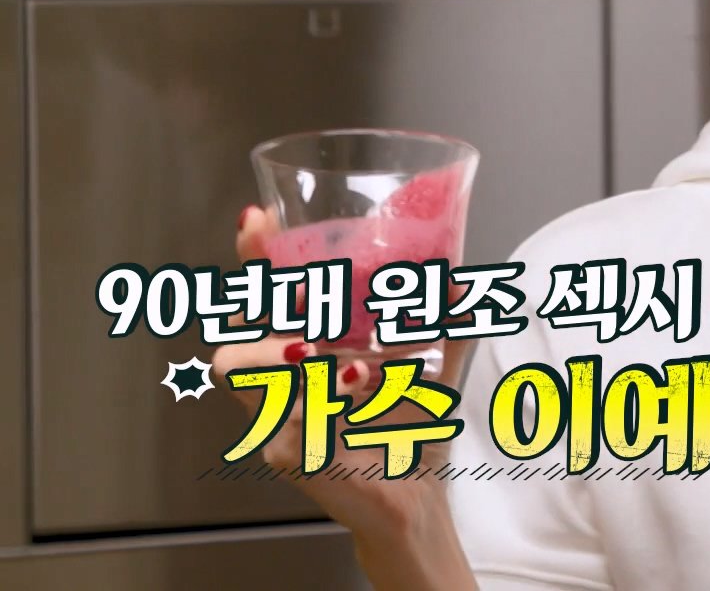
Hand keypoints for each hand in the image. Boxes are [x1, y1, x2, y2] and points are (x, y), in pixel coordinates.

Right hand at [209, 206, 477, 538]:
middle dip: (265, 314)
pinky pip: (283, 424)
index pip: (263, 297)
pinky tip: (360, 393)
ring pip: (245, 373)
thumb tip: (461, 278)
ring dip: (290, 356)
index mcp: (307, 351)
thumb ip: (448, 321)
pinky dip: (320, 404)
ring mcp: (277, 422)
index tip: (257, 221)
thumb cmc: (411, 431)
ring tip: (348, 362)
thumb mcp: (436, 368)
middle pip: (235, 335)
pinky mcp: (289, 459)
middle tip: (312, 308)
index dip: (253, 258)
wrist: (418, 499)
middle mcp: (282, 385)